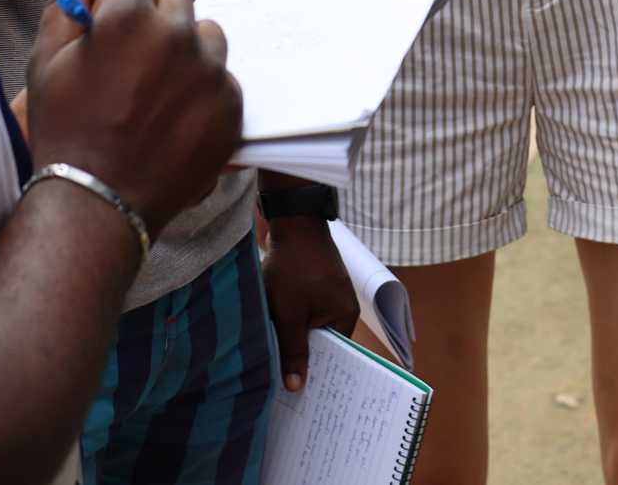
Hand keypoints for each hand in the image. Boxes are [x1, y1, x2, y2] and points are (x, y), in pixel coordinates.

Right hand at [24, 0, 243, 239]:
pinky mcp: (230, 105)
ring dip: (186, 51)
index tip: (110, 36)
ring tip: (157, 92)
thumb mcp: (47, 62)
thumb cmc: (64, 130)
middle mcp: (177, 34)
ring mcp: (209, 70)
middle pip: (175, 2)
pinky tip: (177, 117)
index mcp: (129, 15)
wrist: (97, 203)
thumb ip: (65, 1)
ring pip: (205, 35)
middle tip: (132, 68)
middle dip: (155, 24)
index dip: (119, 5)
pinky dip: (205, 90)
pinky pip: (223, 77)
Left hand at [259, 214, 359, 390]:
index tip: (298, 397)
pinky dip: (290, 322)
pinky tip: (272, 331)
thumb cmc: (293, 268)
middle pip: (320, 344)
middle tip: (281, 388)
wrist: (293, 221)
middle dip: (301, 360)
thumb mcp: (289, 313)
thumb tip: (297, 388)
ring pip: (309, 328)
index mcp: (345, 317)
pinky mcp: (316, 285)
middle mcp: (342, 308)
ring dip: (291, 339)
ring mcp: (330, 295)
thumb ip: (293, 350)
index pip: (333, 357)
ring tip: (273, 363)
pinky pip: (304, 312)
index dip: (315, 376)